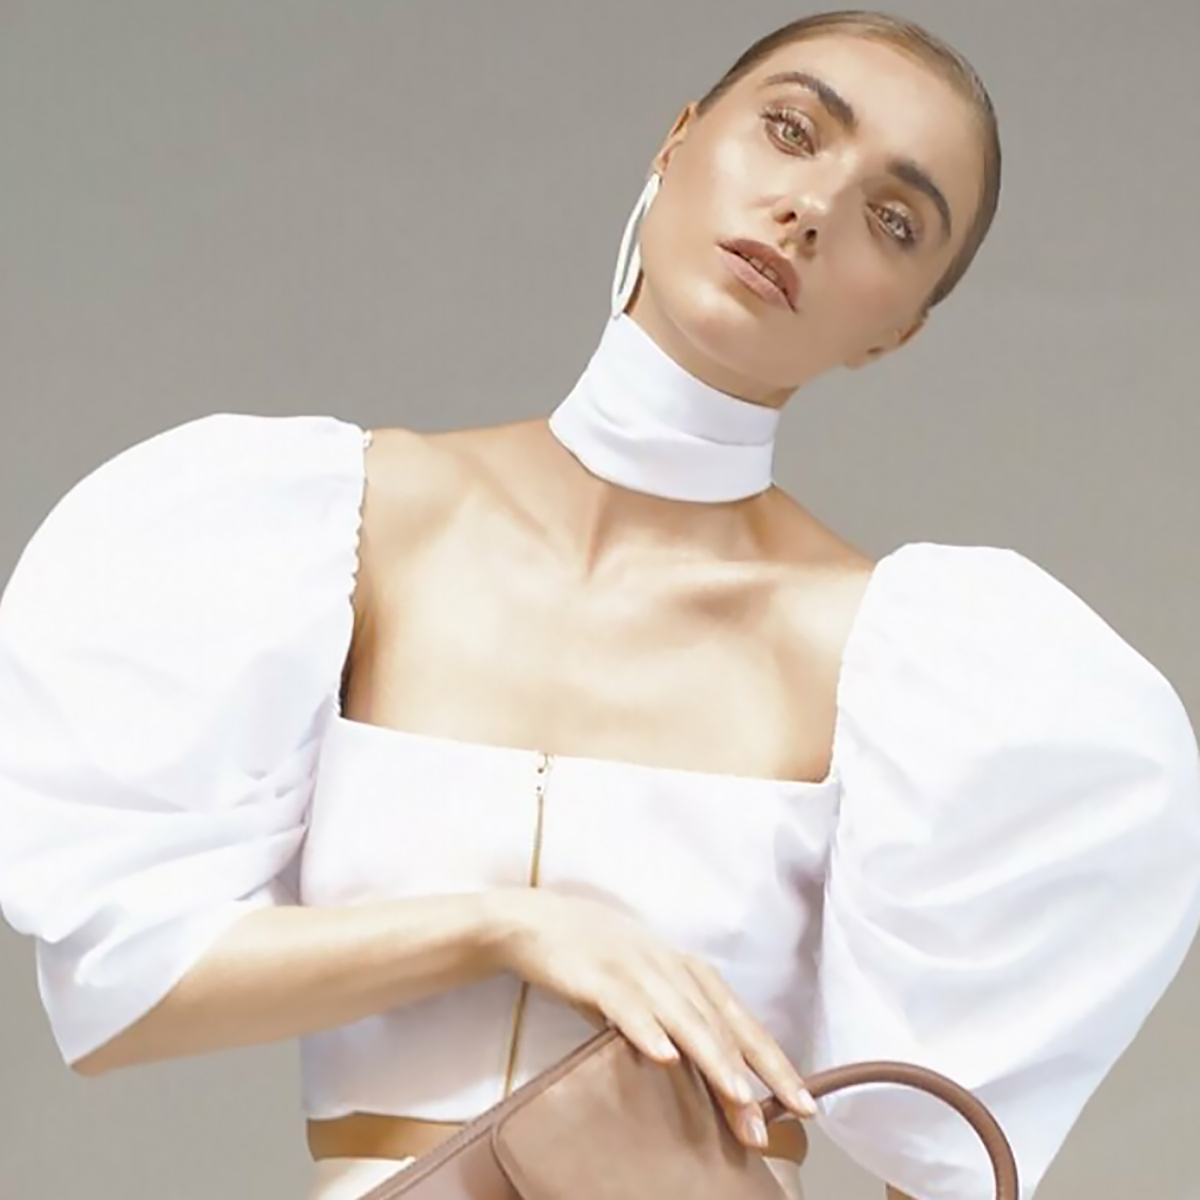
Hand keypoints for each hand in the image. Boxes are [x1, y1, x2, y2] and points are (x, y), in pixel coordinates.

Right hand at [486, 889, 817, 1148]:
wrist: (539, 923)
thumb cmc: (599, 962)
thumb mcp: (647, 990)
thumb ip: (678, 1025)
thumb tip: (712, 1080)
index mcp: (689, 973)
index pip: (742, 1022)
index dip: (775, 1063)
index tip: (806, 1103)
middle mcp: (672, 968)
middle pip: (722, 1024)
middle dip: (754, 1073)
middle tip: (779, 1119)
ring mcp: (636, 970)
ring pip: (683, 1017)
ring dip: (712, 1057)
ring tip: (737, 1095)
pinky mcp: (597, 976)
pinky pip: (626, 1006)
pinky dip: (647, 1030)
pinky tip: (663, 1056)